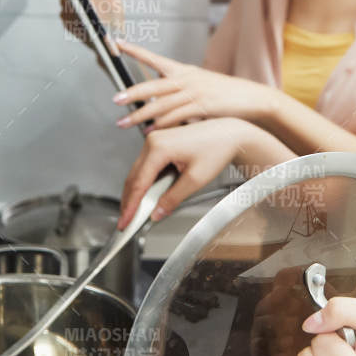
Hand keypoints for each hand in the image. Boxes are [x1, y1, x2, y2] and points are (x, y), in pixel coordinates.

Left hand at [111, 42, 273, 129]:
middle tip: (115, 100)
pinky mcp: (202, 106)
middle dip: (132, 93)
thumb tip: (158, 97)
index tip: (116, 43)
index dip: (135, 50)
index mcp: (184, 70)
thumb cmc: (225, 94)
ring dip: (140, 115)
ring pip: (160, 104)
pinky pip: (176, 117)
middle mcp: (186, 78)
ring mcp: (194, 92)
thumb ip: (179, 90)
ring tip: (124, 123)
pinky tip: (150, 131)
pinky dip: (161, 125)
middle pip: (153, 85)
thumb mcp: (200, 84)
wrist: (252, 98)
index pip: (154, 58)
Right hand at [116, 118, 258, 229]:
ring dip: (135, 193)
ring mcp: (155, 140)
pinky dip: (143, 182)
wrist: (229, 134)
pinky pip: (145, 166)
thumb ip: (172, 198)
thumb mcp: (195, 180)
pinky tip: (144, 196)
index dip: (130, 206)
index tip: (126, 221)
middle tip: (126, 221)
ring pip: (137, 172)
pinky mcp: (159, 142)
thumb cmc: (217, 149)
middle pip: (133, 177)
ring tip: (134, 212)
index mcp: (159, 148)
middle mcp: (153, 140)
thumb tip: (157, 213)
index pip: (138, 183)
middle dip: (128, 201)